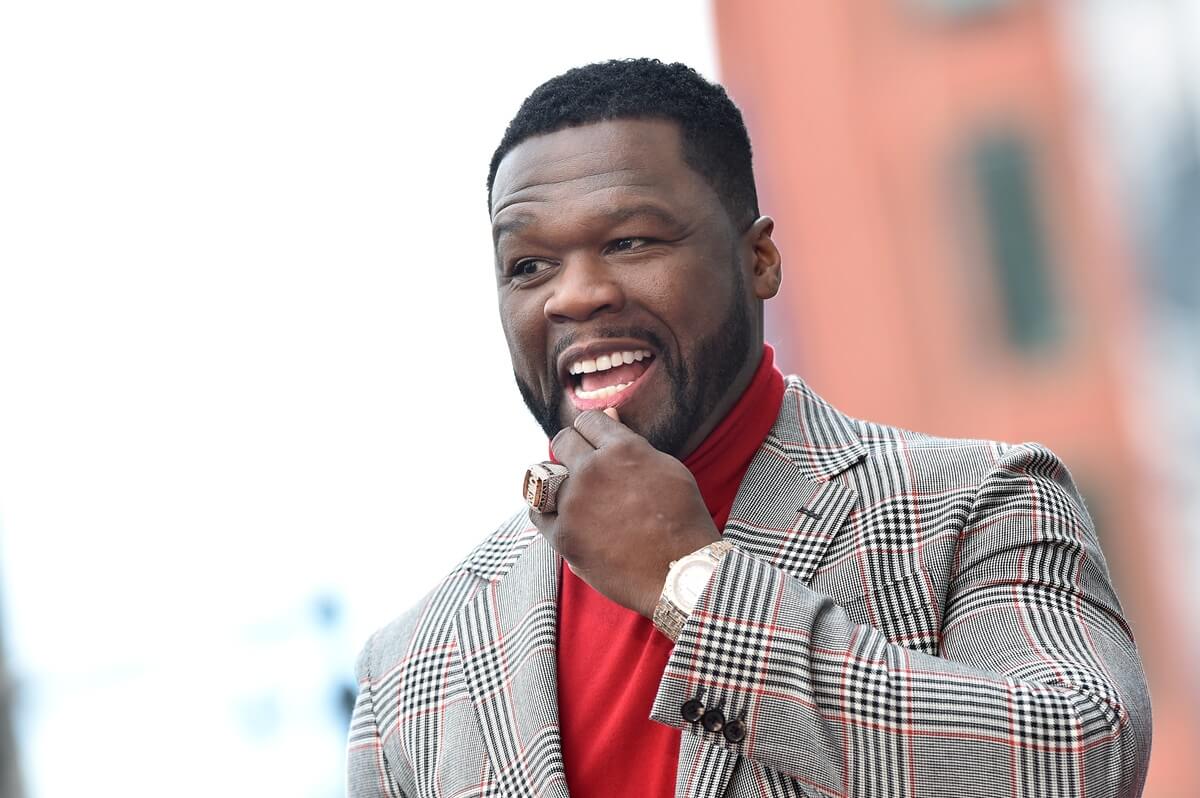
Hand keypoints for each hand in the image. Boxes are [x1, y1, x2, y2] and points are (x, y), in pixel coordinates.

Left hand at [530, 407, 720, 618]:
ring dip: (557, 482)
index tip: (593, 444)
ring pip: (544, 477)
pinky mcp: (563, 535)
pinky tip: (562, 516)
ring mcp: (575, 503)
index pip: (587, 421)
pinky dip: (547, 512)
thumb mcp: (668, 470)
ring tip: (574, 497)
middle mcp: (593, 470)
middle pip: (561, 441)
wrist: (681, 574)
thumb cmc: (683, 521)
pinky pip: (537, 513)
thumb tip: (609, 413)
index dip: (589, 431)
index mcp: (623, 449)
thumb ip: (632, 443)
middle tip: (582, 468)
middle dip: (570, 450)